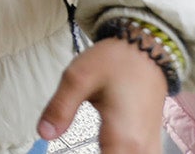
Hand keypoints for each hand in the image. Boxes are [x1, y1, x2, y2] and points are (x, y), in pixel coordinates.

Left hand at [38, 38, 168, 152]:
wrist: (148, 51)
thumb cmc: (115, 62)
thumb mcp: (78, 78)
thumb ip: (59, 108)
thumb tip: (43, 133)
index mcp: (123, 139)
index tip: (61, 149)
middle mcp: (141, 150)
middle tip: (66, 150)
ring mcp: (149, 149)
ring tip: (89, 145)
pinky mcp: (150, 145)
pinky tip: (103, 150)